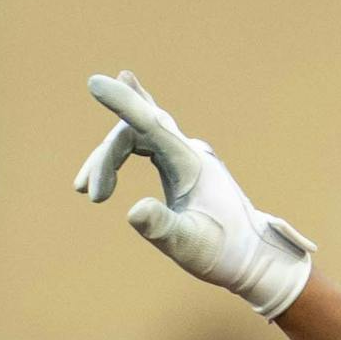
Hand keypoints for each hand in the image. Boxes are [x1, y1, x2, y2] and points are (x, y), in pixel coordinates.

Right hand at [72, 71, 313, 318]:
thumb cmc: (224, 254)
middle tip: (88, 193)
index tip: (95, 83)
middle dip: (106, 157)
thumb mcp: (190, 246)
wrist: (253, 255)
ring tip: (87, 191)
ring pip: (139, 134)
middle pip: (137, 129)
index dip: (123, 103)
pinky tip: (108, 150)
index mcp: (192, 164)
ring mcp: (187, 153)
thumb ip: (162, 227)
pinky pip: (148, 139)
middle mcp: (190, 150)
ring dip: (109, 158)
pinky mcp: (183, 163)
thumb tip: (133, 212)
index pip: (151, 124)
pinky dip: (123, 149)